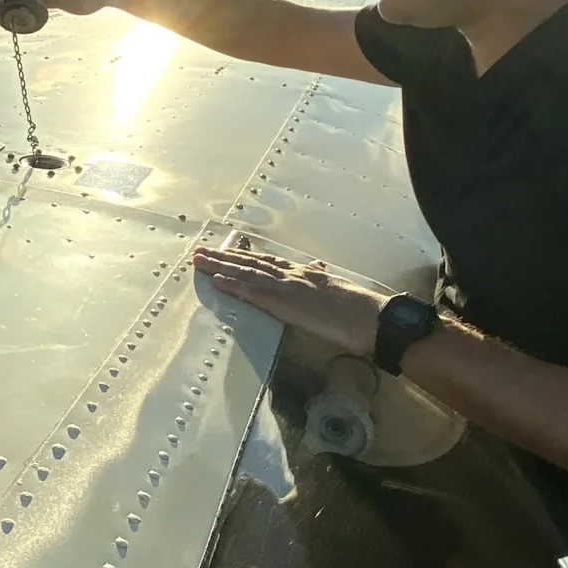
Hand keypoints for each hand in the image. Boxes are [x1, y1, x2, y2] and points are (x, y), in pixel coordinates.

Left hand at [193, 243, 382, 357]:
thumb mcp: (337, 287)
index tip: (227, 250)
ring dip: (220, 265)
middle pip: (251, 262)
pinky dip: (231, 284)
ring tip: (199, 260)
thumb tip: (316, 266)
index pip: (268, 261)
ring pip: (246, 272)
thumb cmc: (358, 308)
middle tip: (201, 251)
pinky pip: (251, 291)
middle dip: (224, 256)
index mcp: (304, 272)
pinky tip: (215, 280)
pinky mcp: (283, 302)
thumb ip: (322, 277)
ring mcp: (285, 286)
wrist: (368, 316)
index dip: (245, 256)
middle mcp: (291, 274)